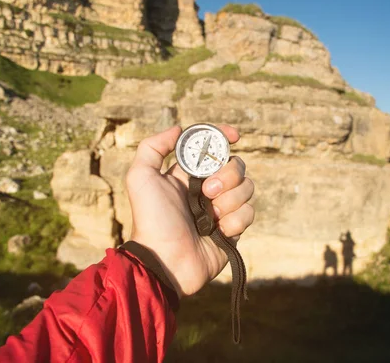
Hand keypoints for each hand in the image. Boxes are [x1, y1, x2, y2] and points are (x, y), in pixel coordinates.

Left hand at [126, 125, 254, 296]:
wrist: (165, 261)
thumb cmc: (151, 220)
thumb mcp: (140, 178)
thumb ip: (152, 147)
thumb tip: (179, 129)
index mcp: (189, 174)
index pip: (213, 147)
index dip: (224, 137)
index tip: (234, 135)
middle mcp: (208, 189)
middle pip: (236, 165)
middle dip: (226, 174)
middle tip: (207, 191)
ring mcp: (222, 209)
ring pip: (247, 187)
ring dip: (230, 199)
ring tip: (211, 215)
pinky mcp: (234, 229)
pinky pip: (249, 213)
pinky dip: (235, 220)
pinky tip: (218, 231)